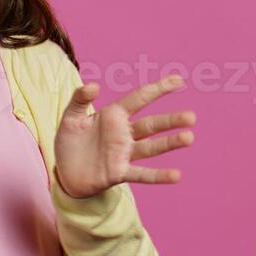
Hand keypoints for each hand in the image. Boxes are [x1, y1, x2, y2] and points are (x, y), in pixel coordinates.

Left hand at [53, 73, 195, 198]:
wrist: (63, 172)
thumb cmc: (69, 142)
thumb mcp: (70, 117)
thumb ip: (80, 99)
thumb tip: (93, 85)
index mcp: (114, 116)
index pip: (140, 98)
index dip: (158, 89)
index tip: (178, 80)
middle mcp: (124, 134)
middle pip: (151, 125)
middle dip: (171, 121)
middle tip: (191, 117)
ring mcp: (123, 154)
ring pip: (151, 147)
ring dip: (169, 143)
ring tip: (189, 138)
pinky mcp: (119, 173)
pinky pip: (141, 174)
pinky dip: (158, 175)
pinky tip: (176, 175)